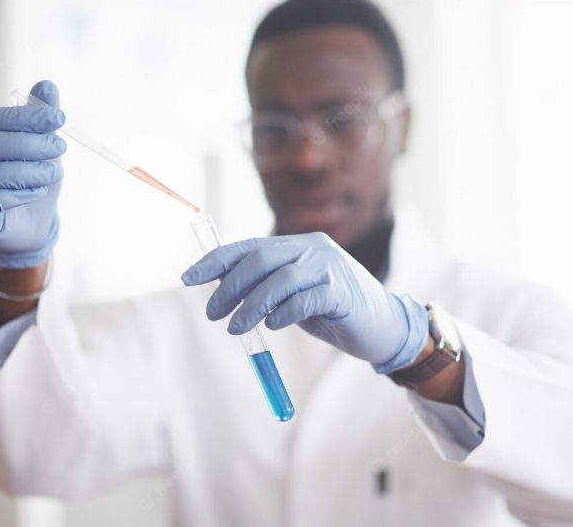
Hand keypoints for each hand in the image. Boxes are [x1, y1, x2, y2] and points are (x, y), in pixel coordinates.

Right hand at [0, 80, 65, 268]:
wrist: (31, 226)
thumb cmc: (32, 181)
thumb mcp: (42, 148)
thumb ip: (41, 118)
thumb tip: (47, 85)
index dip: (25, 117)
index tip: (59, 118)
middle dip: (27, 144)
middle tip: (59, 148)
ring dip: (24, 172)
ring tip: (53, 173)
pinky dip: (15, 195)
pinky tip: (38, 191)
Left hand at [181, 232, 428, 372]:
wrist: (384, 327)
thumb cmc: (333, 311)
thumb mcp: (294, 294)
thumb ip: (265, 286)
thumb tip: (221, 289)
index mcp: (297, 245)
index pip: (248, 246)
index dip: (216, 260)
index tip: (188, 278)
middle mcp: (312, 248)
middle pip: (259, 259)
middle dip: (229, 287)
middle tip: (212, 313)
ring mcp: (330, 268)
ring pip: (279, 279)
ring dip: (250, 305)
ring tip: (235, 328)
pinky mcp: (342, 292)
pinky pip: (305, 299)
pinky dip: (283, 313)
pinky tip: (273, 326)